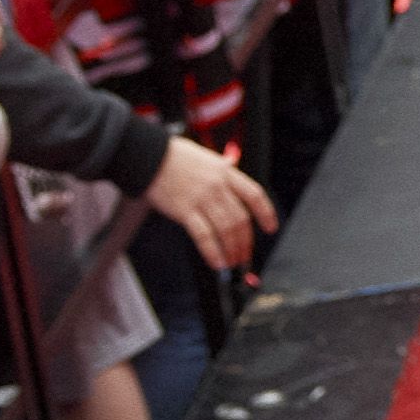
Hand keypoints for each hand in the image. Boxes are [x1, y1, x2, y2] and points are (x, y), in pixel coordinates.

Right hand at [143, 135, 274, 272]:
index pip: (254, 195)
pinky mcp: (184, 210)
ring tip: (232, 261)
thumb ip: (221, 170)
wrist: (148, 155)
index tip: (270, 228)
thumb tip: (232, 173)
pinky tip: (217, 263)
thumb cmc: (175, 156)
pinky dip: (213, 252)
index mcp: (226, 172)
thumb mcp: (206, 158)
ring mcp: (201, 198)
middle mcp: (218, 186)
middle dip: (245, 241)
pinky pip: (204, 236)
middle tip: (245, 254)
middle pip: (241, 218)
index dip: (266, 214)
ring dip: (232, 250)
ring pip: (226, 230)